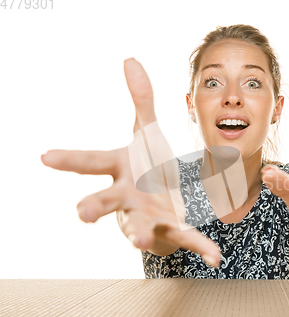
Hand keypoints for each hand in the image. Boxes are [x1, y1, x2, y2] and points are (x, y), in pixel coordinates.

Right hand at [41, 58, 220, 266]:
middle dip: (94, 205)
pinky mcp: (172, 228)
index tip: (45, 156)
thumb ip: (141, 100)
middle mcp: (127, 196)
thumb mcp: (146, 132)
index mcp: (120, 170)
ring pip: (140, 226)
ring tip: (141, 242)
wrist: (160, 201)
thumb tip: (129, 58)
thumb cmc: (147, 167)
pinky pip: (187, 238)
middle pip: (106, 200)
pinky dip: (201, 247)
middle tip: (80, 212)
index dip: (68, 159)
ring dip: (139, 233)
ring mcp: (148, 215)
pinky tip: (215, 257)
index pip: (92, 161)